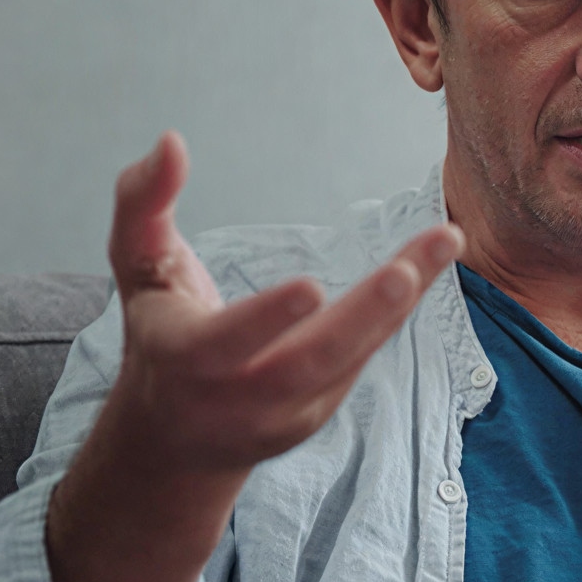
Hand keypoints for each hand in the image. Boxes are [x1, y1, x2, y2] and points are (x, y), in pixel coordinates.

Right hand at [103, 130, 462, 480]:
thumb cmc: (158, 332)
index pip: (227, 343)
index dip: (267, 319)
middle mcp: (241, 395)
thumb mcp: (136, 268)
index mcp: (186, 358)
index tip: (311, 286)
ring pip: (353, 358)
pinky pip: (367, 354)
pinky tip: (433, 259)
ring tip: (445, 240)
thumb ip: (141, 203)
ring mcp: (289, 411)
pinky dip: (401, 308)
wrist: (175, 439)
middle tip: (405, 273)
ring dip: (403, 302)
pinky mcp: (324, 409)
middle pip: (310, 362)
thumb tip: (171, 142)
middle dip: (362, 317)